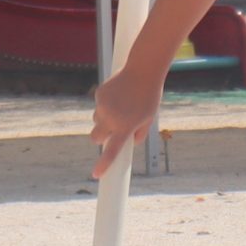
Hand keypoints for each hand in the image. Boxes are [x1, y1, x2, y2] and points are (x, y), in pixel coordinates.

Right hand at [89, 65, 159, 179]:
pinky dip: (106, 104)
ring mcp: (103, 106)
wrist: (143, 70)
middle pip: (95, 137)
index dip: (104, 164)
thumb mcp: (149, 118)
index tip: (96, 175)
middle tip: (111, 132)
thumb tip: (130, 144)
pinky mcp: (99, 94)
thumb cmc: (149, 96)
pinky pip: (99, 105)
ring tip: (121, 106)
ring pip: (96, 120)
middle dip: (100, 138)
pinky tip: (118, 94)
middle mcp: (111, 118)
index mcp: (125, 127)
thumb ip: (140, 134)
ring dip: (104, 119)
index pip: (112, 151)